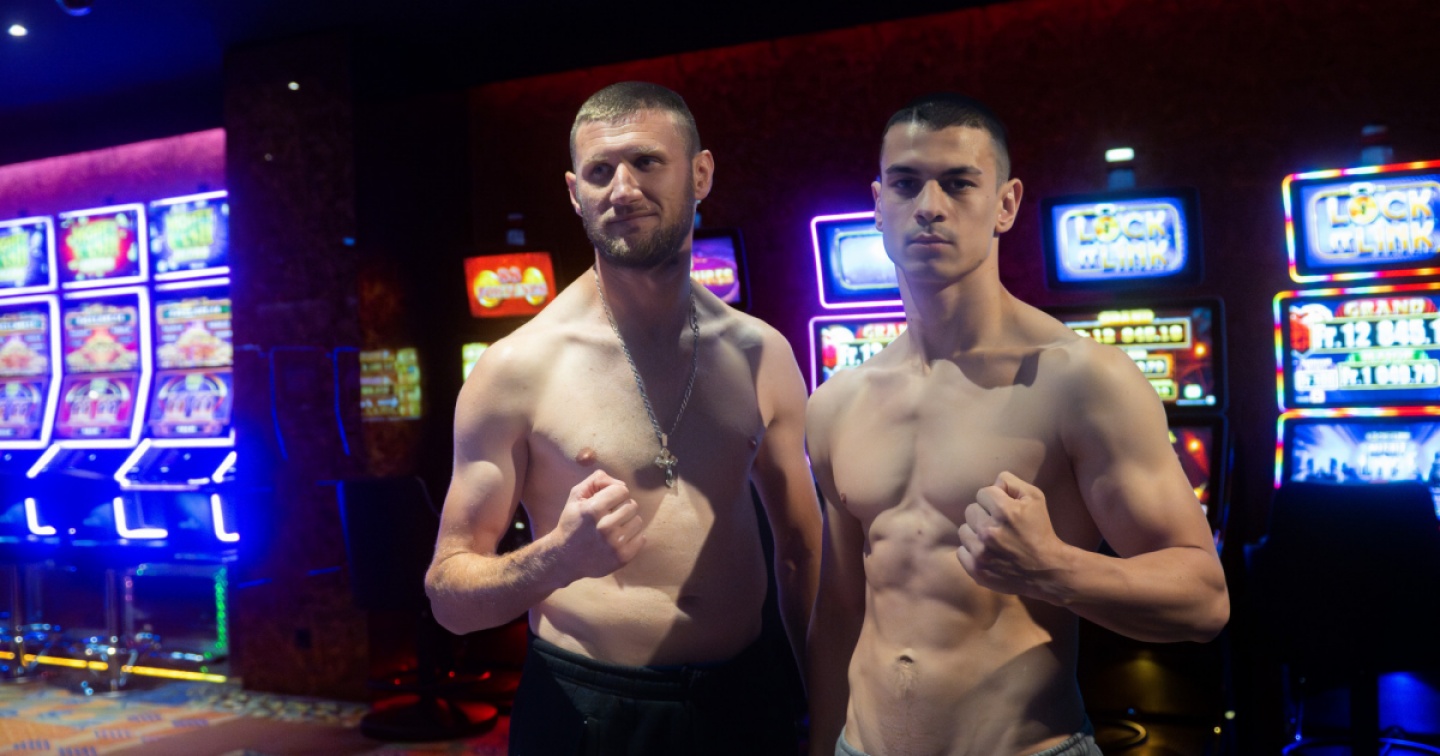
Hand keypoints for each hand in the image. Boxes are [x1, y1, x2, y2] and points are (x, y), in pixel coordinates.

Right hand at [552, 469, 646, 579]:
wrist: (565, 558)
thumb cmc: (572, 523)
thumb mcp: (576, 496)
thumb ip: (596, 480)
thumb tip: (621, 483)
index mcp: (593, 509)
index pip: (622, 490)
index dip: (615, 493)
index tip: (607, 502)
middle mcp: (605, 527)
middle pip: (632, 505)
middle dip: (622, 507)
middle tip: (610, 515)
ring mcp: (615, 544)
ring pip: (638, 521)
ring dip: (628, 522)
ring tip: (614, 528)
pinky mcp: (622, 557)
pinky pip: (642, 539)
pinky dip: (633, 538)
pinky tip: (618, 539)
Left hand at [956, 471, 1064, 596]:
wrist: (1047, 570)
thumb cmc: (1040, 530)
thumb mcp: (1035, 498)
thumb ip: (1012, 482)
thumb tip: (993, 483)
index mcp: (1004, 511)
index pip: (983, 493)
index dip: (995, 499)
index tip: (1005, 510)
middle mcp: (989, 531)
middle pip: (970, 510)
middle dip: (984, 514)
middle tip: (999, 525)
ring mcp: (981, 553)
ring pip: (964, 530)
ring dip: (976, 532)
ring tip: (993, 539)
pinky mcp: (976, 569)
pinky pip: (961, 551)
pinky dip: (972, 551)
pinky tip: (988, 553)